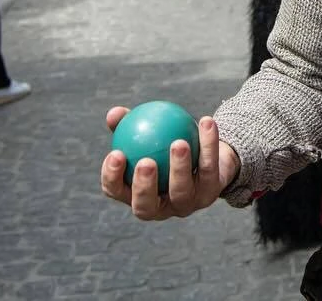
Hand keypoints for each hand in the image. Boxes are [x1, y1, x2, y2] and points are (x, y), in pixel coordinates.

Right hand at [100, 106, 237, 220]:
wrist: (206, 154)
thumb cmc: (164, 143)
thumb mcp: (146, 133)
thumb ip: (128, 125)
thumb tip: (115, 113)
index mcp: (136, 195)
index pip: (116, 191)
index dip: (112, 177)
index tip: (116, 153)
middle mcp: (159, 208)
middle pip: (146, 206)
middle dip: (144, 187)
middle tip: (146, 161)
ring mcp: (185, 205)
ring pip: (181, 191)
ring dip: (179, 167)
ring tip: (178, 143)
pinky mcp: (210, 193)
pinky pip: (209, 167)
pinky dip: (208, 144)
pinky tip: (205, 122)